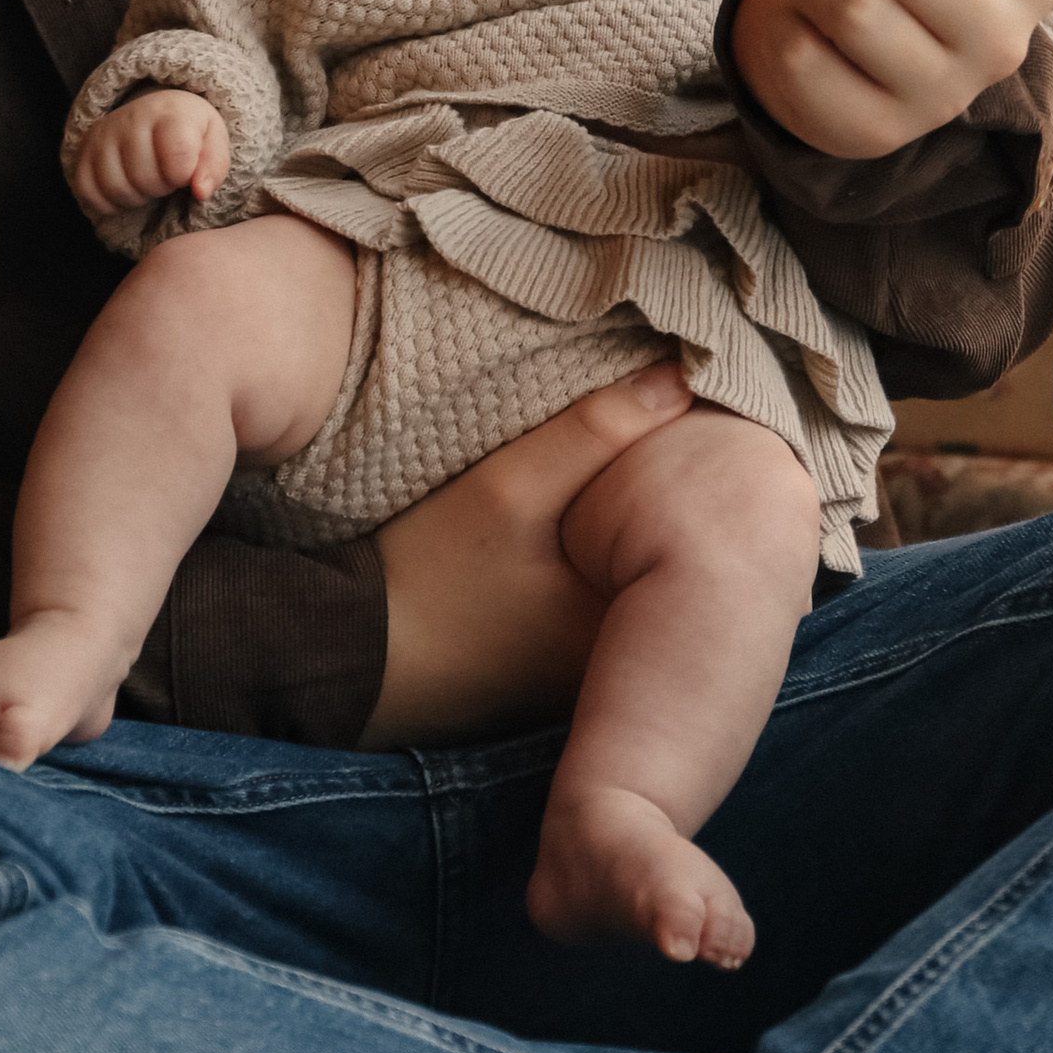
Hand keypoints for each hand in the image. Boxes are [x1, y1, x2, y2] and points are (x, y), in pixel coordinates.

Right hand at [72, 89, 230, 222]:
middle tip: (165, 174)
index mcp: (169, 112)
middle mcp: (129, 118)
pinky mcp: (82, 154)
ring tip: (147, 180)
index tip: (185, 169)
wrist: (153, 114)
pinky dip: (110, 202)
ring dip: (137, 196)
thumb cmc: (189, 133)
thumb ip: (214, 166)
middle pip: (145, 179)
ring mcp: (101, 136)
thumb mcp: (213, 141)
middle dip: (161, 186)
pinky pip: (89, 194)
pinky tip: (127, 186)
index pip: (177, 157)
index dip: (183, 175)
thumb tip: (200, 191)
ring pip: (116, 189)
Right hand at [362, 363, 691, 746]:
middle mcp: (627, 666)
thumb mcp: (505, 490)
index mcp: (632, 631)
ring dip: (648, 538)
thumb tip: (682, 375)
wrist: (345, 657)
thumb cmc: (424, 576)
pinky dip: (613, 566)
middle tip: (692, 442)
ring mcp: (594, 676)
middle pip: (684, 568)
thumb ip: (594, 431)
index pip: (705, 546)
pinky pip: (613, 607)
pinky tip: (604, 524)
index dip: (707, 483)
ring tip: (655, 471)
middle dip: (685, 508)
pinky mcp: (560, 673)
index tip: (707, 433)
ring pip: (649, 587)